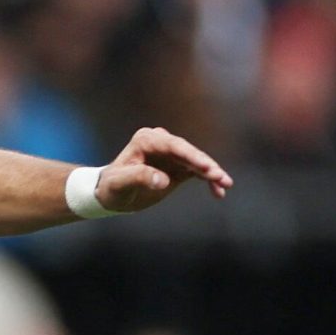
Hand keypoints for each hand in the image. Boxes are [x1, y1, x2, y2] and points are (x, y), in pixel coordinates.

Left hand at [94, 127, 233, 212]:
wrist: (110, 195)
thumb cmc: (111, 187)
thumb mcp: (119, 184)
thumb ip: (138, 178)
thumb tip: (162, 180)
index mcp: (147, 139)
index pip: (174, 146)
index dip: (192, 156)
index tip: (206, 167)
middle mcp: (162, 142)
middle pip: (189, 152)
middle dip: (206, 165)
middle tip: (220, 177)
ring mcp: (171, 154)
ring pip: (196, 161)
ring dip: (212, 173)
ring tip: (225, 185)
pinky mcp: (178, 167)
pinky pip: (197, 172)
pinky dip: (208, 180)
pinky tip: (219, 192)